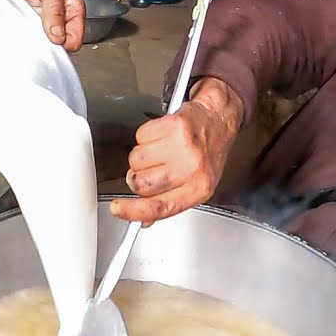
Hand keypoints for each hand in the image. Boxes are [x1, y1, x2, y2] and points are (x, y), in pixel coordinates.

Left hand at [4, 0, 84, 51]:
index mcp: (74, 7)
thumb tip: (57, 36)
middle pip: (61, 40)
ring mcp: (46, 14)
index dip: (66, 43)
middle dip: (51, 43)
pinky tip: (23, 26)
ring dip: (38, 37)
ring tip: (30, 30)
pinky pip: (31, 28)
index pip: (76, 36)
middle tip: (39, 37)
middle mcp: (62, 13)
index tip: (53, 42)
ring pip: (45, 37)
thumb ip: (54, 12)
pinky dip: (27, 30)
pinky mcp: (32, 12)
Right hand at [110, 78, 243, 224]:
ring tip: (159, 148)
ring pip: (136, 159)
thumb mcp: (197, 183)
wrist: (219, 117)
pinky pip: (140, 136)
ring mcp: (183, 147)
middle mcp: (192, 169)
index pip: (160, 207)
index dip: (133, 211)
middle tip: (149, 168)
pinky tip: (161, 134)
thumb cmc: (209, 151)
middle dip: (137, 177)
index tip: (117, 208)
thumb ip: (169, 201)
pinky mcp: (175, 126)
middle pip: (142, 184)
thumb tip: (144, 217)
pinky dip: (146, 134)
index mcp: (199, 189)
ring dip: (141, 154)